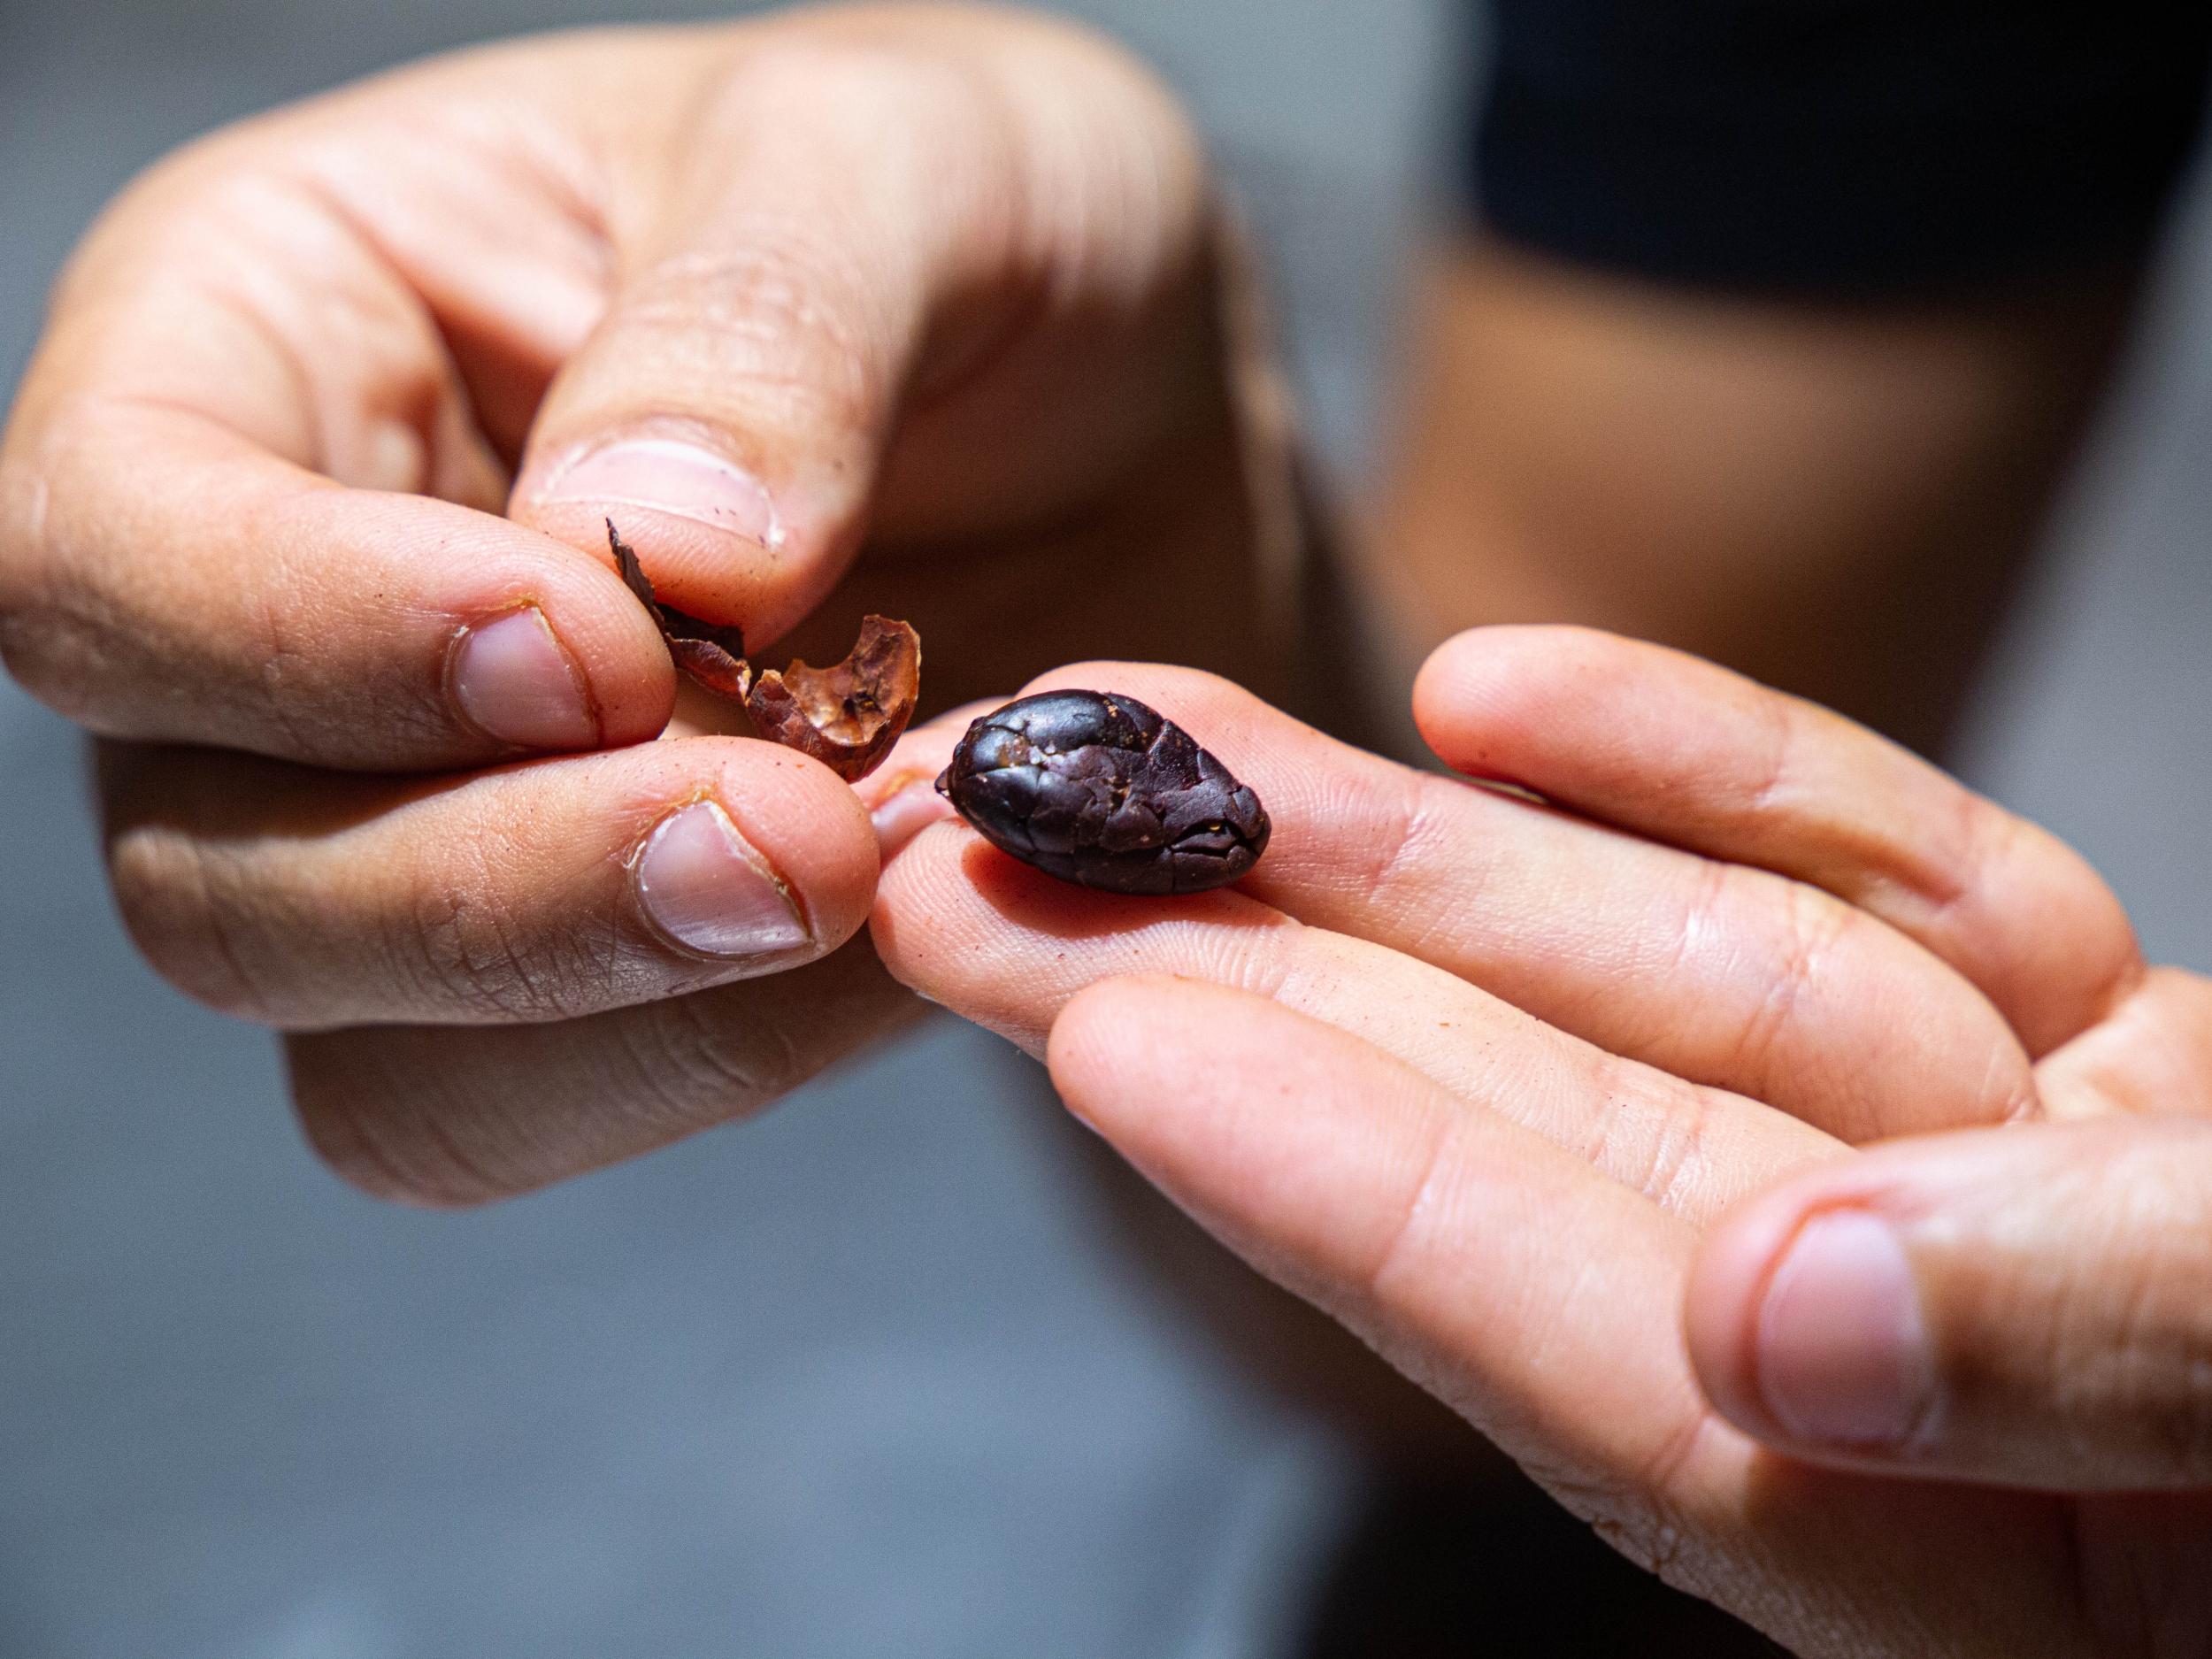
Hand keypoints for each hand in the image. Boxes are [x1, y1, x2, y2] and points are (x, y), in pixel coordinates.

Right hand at [0, 7, 1281, 1199]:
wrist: (1135, 418)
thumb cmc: (984, 226)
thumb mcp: (904, 161)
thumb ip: (762, 323)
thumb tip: (649, 553)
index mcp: (270, 332)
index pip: (108, 547)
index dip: (305, 638)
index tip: (597, 653)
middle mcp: (288, 608)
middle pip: (212, 863)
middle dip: (493, 889)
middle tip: (787, 836)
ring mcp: (417, 819)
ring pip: (368, 1045)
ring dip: (619, 1007)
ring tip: (867, 865)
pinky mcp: (583, 963)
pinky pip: (555, 1107)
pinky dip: (727, 1053)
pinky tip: (898, 925)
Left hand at [868, 628, 2210, 1656]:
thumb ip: (2128, 1360)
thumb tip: (1789, 1331)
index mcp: (2009, 1546)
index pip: (1603, 1347)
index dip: (1338, 1182)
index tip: (1092, 1027)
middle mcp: (1970, 1366)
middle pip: (1552, 1146)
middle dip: (1262, 987)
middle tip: (990, 860)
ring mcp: (2022, 1190)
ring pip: (1665, 989)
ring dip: (1418, 855)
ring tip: (1170, 740)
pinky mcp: (2114, 1062)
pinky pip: (1877, 903)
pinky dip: (1716, 785)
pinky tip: (1506, 692)